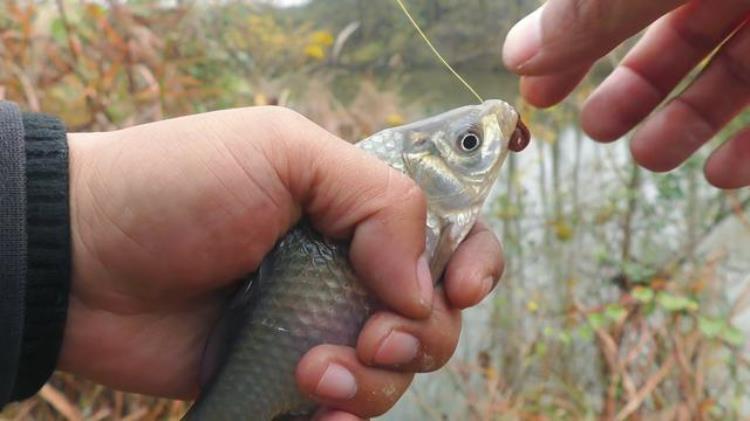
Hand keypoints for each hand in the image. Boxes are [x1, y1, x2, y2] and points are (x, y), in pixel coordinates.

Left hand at [60, 106, 503, 418]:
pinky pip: (346, 408)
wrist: (82, 259)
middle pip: (435, 314)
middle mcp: (348, 267)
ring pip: (396, 371)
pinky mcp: (284, 377)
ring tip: (315, 370)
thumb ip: (376, 200)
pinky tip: (319, 408)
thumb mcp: (284, 151)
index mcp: (357, 208)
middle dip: (423, 334)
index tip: (460, 288)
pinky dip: (346, 415)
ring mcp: (317, 325)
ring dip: (376, 380)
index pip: (451, 234)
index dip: (475, 264)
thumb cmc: (177, 185)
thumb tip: (422, 285)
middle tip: (371, 333)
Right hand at [502, 0, 749, 187]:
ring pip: (736, 77)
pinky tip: (719, 174)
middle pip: (680, 39)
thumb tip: (517, 56)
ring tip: (650, 157)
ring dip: (687, 123)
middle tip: (597, 130)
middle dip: (633, 92)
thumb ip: (590, 11)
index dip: (573, 46)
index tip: (539, 93)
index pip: (613, 4)